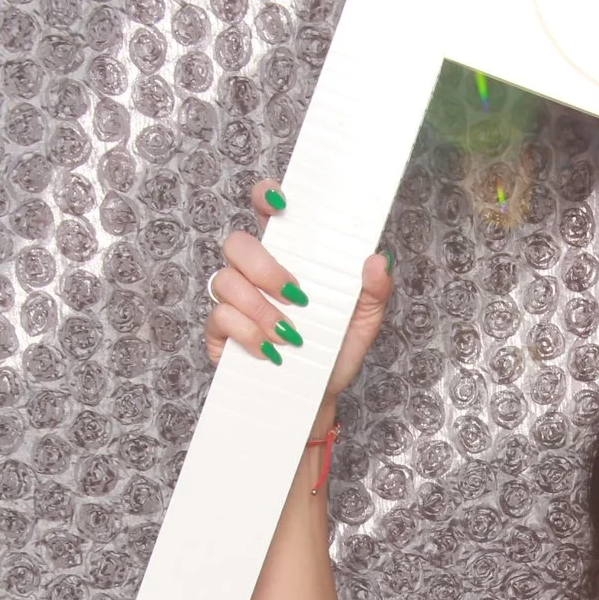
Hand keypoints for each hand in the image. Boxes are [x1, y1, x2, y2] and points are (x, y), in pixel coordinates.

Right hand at [206, 183, 395, 404]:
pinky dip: (248, 333)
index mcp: (289, 259)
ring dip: (261, 308)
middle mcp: (255, 275)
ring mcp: (234, 302)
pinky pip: (220, 317)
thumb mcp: (362, 324)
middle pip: (238, 243)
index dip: (265, 197)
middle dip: (265, 267)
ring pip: (225, 280)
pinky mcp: (220, 332)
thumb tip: (378, 260)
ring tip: (290, 335)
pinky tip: (270, 351)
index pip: (268, 214)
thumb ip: (374, 292)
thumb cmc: (332, 356)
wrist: (314, 401)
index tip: (280, 200)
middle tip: (296, 295)